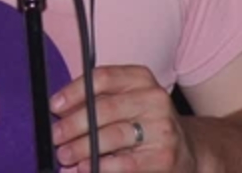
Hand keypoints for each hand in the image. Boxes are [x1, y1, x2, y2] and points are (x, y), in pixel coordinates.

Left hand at [49, 65, 196, 171]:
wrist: (187, 151)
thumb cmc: (144, 124)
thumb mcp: (125, 102)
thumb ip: (96, 101)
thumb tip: (60, 112)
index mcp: (141, 78)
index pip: (102, 77)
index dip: (73, 91)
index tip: (54, 106)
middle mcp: (154, 98)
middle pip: (104, 108)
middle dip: (73, 124)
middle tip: (55, 136)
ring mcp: (162, 128)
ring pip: (112, 135)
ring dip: (82, 147)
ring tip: (66, 155)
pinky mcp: (163, 157)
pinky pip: (125, 162)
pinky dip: (102, 166)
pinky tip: (87, 167)